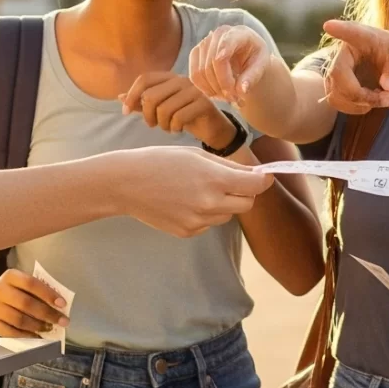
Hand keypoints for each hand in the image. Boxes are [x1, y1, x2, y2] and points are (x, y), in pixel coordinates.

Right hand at [0, 269, 68, 337]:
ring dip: (38, 326)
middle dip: (47, 313)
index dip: (48, 294)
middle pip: (26, 304)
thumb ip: (36, 291)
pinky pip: (10, 332)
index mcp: (10, 276)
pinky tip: (37, 335)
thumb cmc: (10, 291)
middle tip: (63, 321)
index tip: (63, 304)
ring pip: (19, 320)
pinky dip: (26, 335)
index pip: (31, 284)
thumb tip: (59, 306)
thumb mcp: (20, 284)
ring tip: (50, 328)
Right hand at [102, 148, 273, 235]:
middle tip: (231, 182)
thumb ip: (229, 167)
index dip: (263, 180)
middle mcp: (209, 203)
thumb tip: (256, 176)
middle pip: (248, 204)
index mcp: (214, 179)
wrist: (125, 183)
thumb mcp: (197, 155)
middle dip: (245, 193)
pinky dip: (206, 214)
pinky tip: (185, 201)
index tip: (263, 176)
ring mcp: (198, 220)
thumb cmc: (161, 161)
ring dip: (224, 203)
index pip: (256, 186)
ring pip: (228, 214)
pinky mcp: (187, 232)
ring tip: (199, 189)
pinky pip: (209, 223)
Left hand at [119, 71, 235, 150]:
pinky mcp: (203, 103)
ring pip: (164, 109)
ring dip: (162, 125)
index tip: (126, 112)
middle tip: (153, 124)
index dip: (132, 95)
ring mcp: (194, 90)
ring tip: (168, 128)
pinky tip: (178, 129)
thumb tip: (119, 97)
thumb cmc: (183, 115)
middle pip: (151, 96)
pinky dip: (174, 128)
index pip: (144, 79)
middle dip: (147, 116)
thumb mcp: (160, 109)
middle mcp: (182, 80)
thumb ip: (141, 103)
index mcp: (169, 78)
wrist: (212, 127)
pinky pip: (179, 117)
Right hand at [187, 24, 274, 105]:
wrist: (244, 53)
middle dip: (224, 85)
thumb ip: (253, 77)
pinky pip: (194, 76)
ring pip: (201, 71)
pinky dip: (205, 88)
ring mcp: (204, 43)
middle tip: (236, 99)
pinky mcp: (195, 54)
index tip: (220, 58)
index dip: (223, 49)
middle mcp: (218, 34)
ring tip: (229, 97)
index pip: (227, 41)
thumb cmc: (255, 58)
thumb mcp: (261, 65)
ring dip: (214, 89)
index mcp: (239, 33)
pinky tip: (218, 94)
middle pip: (213, 63)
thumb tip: (242, 90)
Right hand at [321, 19, 388, 112]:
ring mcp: (333, 68)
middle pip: (339, 75)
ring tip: (383, 97)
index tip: (329, 25)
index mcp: (363, 37)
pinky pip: (337, 102)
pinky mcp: (331, 84)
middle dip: (363, 95)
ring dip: (362, 103)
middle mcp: (342, 51)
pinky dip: (356, 107)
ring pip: (337, 93)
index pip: (351, 32)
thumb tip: (387, 86)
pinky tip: (370, 100)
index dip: (340, 30)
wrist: (387, 65)